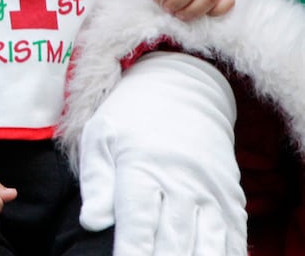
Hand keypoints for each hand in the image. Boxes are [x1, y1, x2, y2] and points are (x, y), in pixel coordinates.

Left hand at [78, 52, 246, 254]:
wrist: (183, 87)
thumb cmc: (131, 116)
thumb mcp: (100, 136)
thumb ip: (96, 182)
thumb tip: (92, 222)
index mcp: (141, 167)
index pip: (137, 223)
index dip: (132, 252)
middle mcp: (180, 182)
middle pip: (173, 242)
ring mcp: (210, 192)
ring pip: (207, 246)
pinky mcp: (232, 199)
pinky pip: (234, 240)